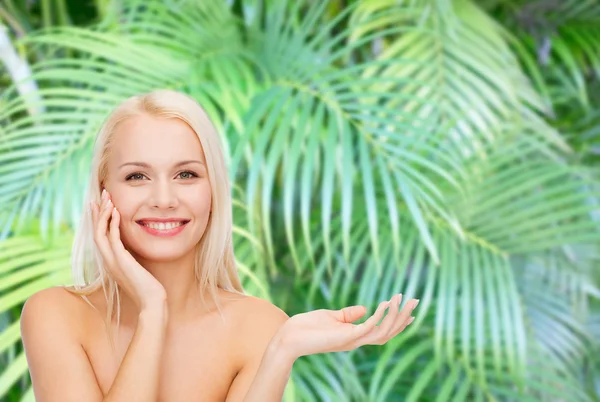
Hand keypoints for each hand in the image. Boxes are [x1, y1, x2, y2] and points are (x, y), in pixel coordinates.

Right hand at [91, 189, 166, 310]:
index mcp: (110, 261)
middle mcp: (107, 260)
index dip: (99, 218)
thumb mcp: (137, 268)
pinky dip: (113, 224)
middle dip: (98, 211)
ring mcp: (112, 261)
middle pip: (96, 231)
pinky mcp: (121, 261)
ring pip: (100, 232)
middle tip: (101, 194)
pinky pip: (113, 238)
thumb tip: (134, 249)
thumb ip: (132, 258)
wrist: (151, 302)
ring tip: (107, 198)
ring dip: (104, 214)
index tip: (101, 204)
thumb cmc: (148, 287)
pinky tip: (117, 212)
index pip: (99, 235)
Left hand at [274, 294, 417, 359]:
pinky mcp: (344, 337)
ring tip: (401, 299)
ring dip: (394, 316)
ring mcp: (351, 340)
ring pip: (382, 332)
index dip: (398, 322)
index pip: (383, 331)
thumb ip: (348, 314)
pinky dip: (379, 317)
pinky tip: (385, 303)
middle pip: (388, 332)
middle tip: (415, 300)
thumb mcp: (331, 316)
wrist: (288, 337)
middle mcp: (356, 341)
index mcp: (355, 336)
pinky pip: (368, 328)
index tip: (411, 310)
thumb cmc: (307, 327)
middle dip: (403, 317)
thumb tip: (363, 308)